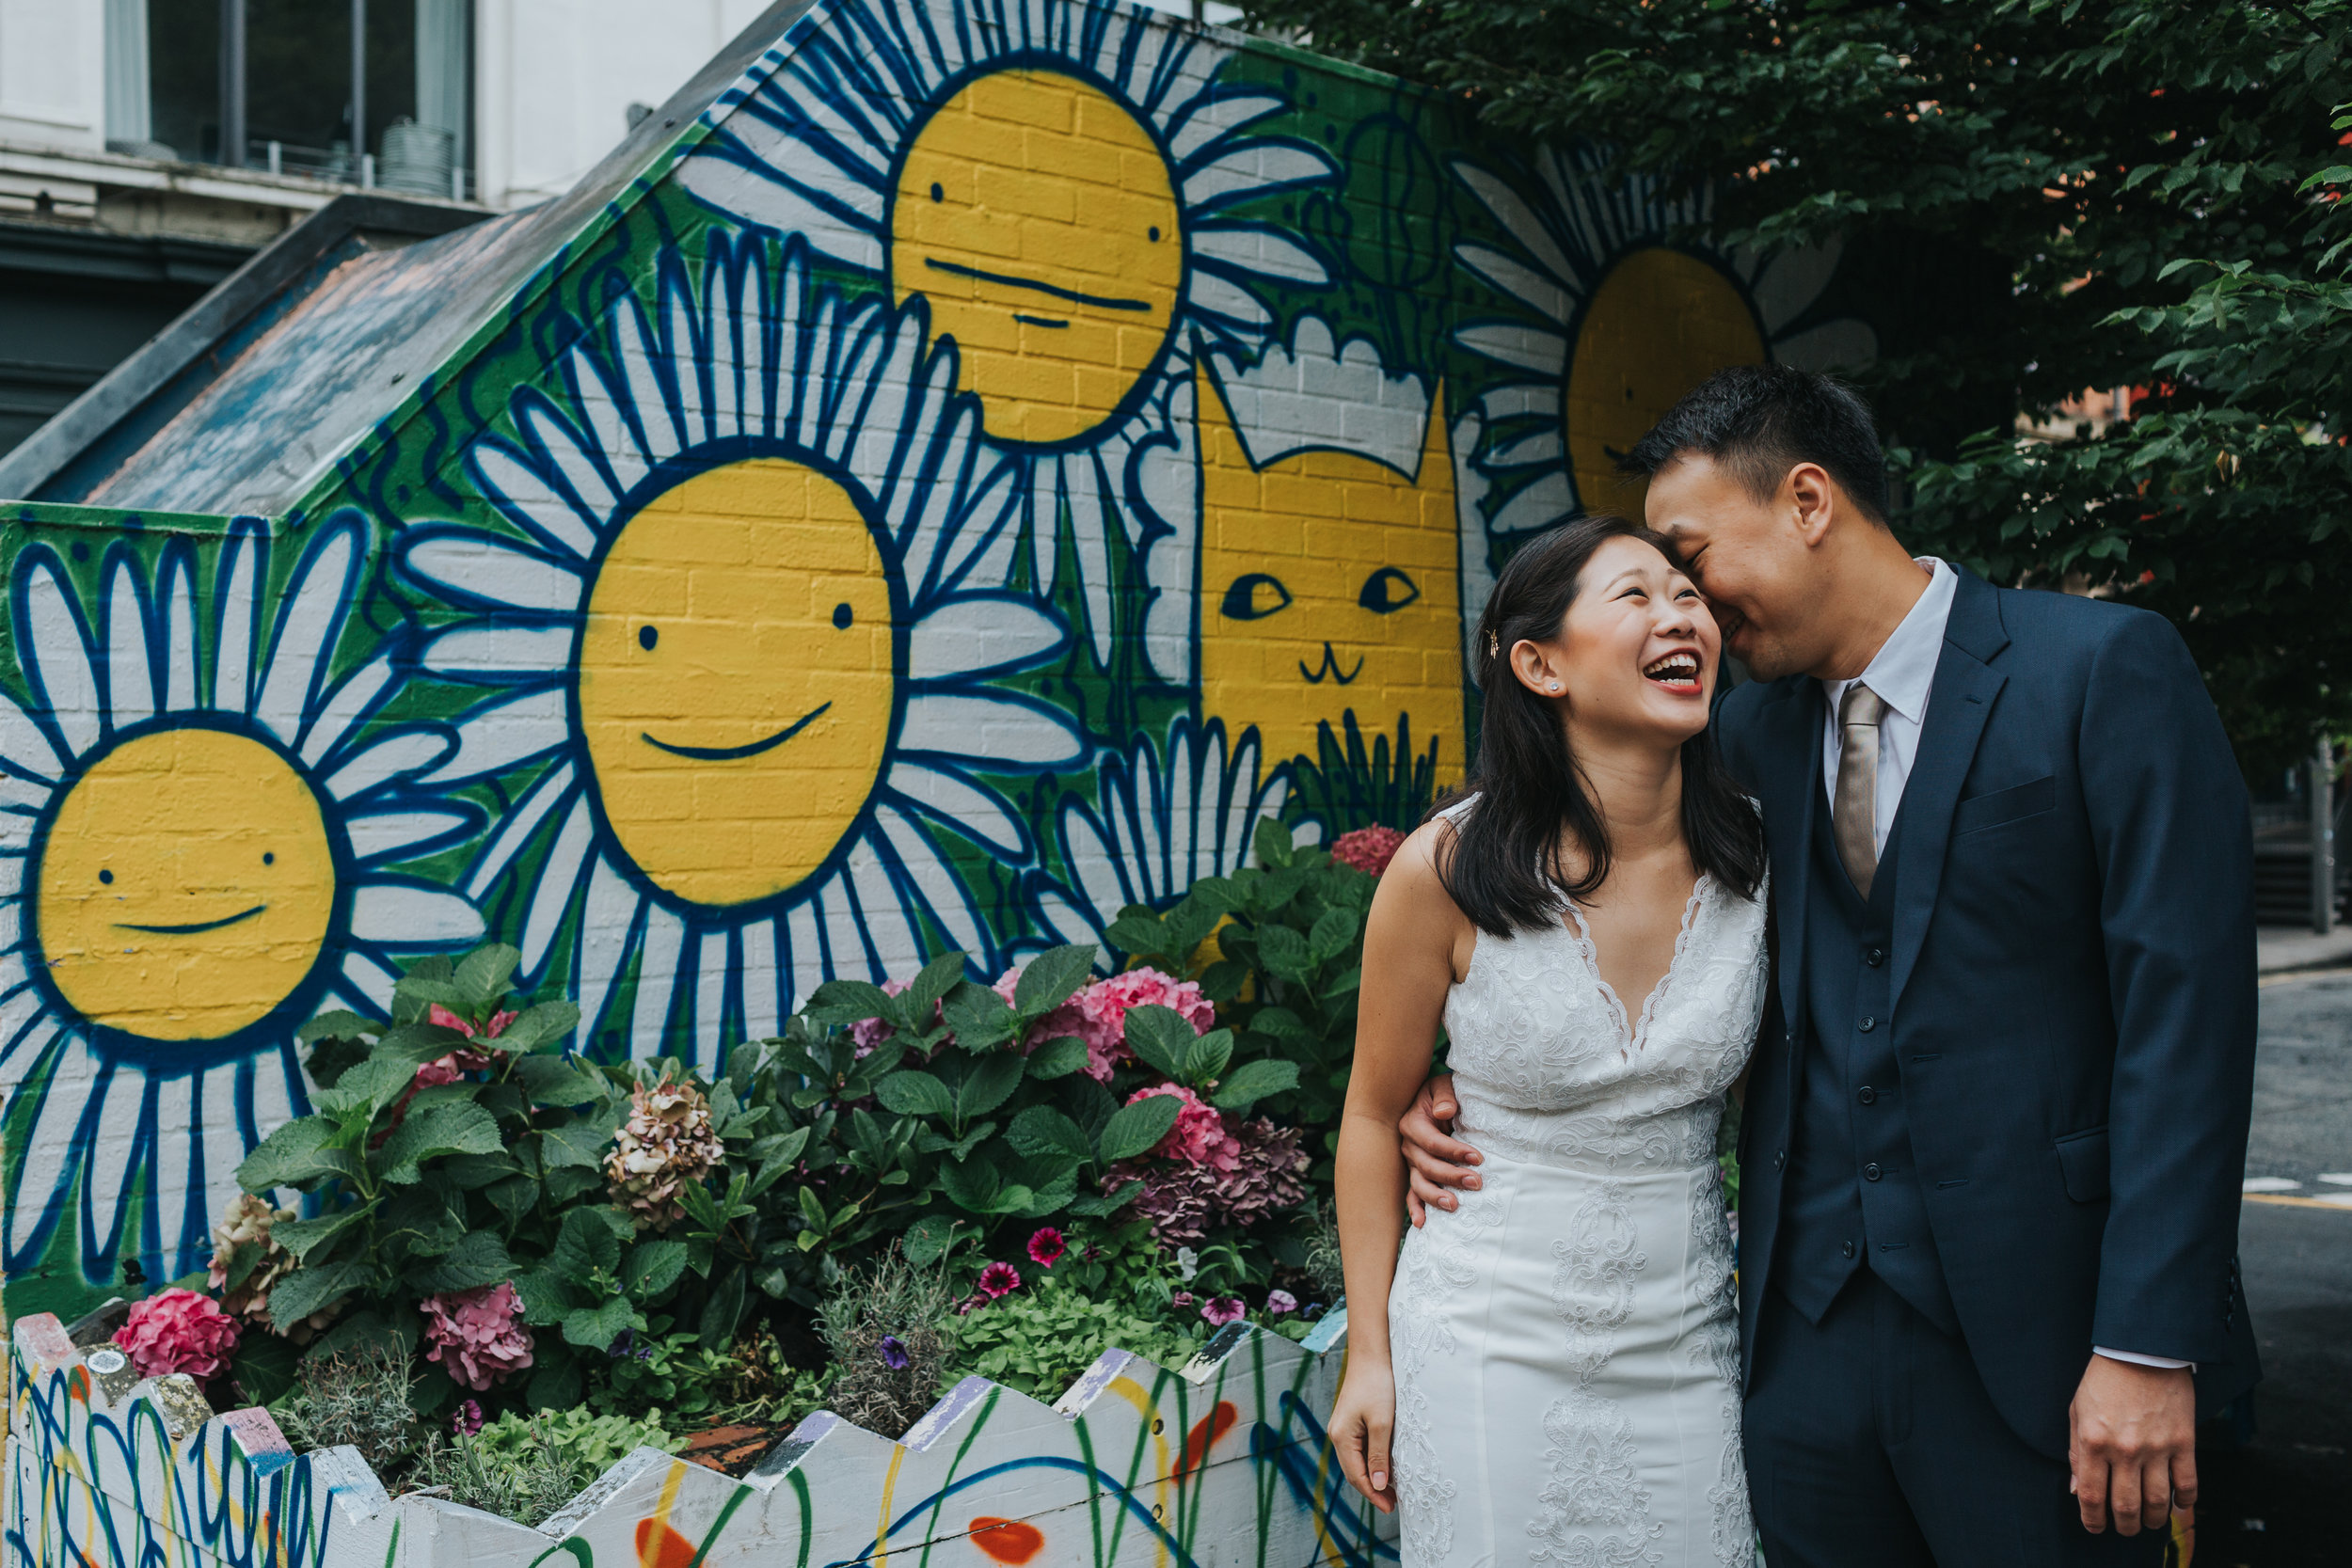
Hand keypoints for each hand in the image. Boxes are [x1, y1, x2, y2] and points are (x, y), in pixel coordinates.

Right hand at [1329, 1361, 1397, 1512]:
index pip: (1357, 1476)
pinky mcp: (1349, 1422)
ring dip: (1371, 1478)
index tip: (1391, 1508)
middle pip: (1353, 1472)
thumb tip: (1376, 1485)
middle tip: (1393, 1504)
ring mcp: (1341, 1428)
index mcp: (1341, 1437)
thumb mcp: (1383, 1423)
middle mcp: (1337, 1435)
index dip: (1373, 1495)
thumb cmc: (1377, 1385)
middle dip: (1372, 1490)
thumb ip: (1379, 1455)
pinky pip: (1357, 1450)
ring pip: (1355, 1462)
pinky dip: (1370, 1463)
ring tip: (1391, 1491)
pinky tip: (1383, 1467)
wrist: (1371, 1355)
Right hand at [1398, 1072, 1480, 1226]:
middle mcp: (1408, 1145)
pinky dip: (1415, 1208)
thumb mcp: (1443, 1086)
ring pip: (1418, 1183)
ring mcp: (1410, 1162)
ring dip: (1435, 1196)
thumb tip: (1444, 1112)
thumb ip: (1445, 1096)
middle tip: (1477, 1183)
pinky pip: (1412, 1193)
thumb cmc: (1443, 1094)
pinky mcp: (1415, 1173)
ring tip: (1454, 1205)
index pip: (1433, 1142)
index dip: (1454, 1152)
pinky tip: (1422, 1223)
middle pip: (1427, 1166)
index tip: (1478, 1158)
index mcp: (1412, 1123)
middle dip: (1452, 1176)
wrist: (1433, 1100)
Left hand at [2068, 1355, 2196, 1536]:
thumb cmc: (2104, 1380)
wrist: (2142, 1351)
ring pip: (2158, 1502)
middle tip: (2125, 1529)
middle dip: (2124, 1525)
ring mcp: (2156, 1448)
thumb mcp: (2077, 1411)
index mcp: (2092, 1441)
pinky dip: (2184, 1501)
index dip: (2092, 1519)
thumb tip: (2078, 1490)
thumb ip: (2075, 1452)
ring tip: (2149, 1523)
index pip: (2091, 1495)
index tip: (2095, 1527)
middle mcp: (2124, 1449)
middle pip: (2125, 1505)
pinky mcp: (2184, 1442)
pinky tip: (2178, 1506)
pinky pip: (2188, 1483)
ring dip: (2154, 1520)